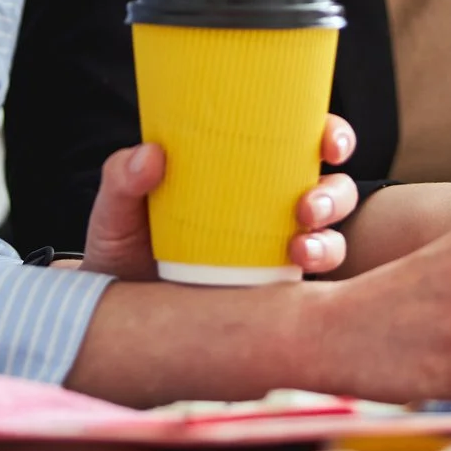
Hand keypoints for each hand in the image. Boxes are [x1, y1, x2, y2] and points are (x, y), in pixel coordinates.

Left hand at [78, 115, 358, 281]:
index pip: (301, 143)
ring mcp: (277, 251)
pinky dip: (316, 276)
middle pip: (331, 189)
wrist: (117, 314)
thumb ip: (122, 178)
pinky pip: (313, 287)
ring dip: (328, 239)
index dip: (330, 135)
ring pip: (331, 237)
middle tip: (305, 207)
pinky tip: (296, 279)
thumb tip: (151, 153)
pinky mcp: (275, 293)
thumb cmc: (122, 248)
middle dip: (333, 195)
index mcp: (245, 172)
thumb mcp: (116, 210)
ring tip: (300, 249)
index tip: (328, 141)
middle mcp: (271, 208)